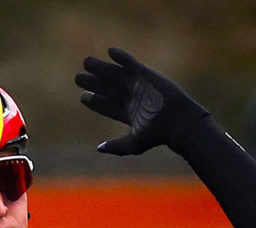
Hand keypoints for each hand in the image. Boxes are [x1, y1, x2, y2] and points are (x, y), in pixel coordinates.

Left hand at [75, 47, 209, 155]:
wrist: (177, 121)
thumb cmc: (157, 134)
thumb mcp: (134, 144)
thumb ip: (116, 147)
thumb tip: (99, 148)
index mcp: (127, 113)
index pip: (106, 105)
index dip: (95, 101)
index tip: (83, 97)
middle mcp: (131, 98)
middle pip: (107, 88)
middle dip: (93, 83)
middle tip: (78, 79)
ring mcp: (138, 85)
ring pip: (115, 74)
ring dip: (101, 68)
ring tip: (85, 62)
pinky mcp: (146, 74)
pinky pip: (131, 63)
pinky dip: (121, 56)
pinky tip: (110, 51)